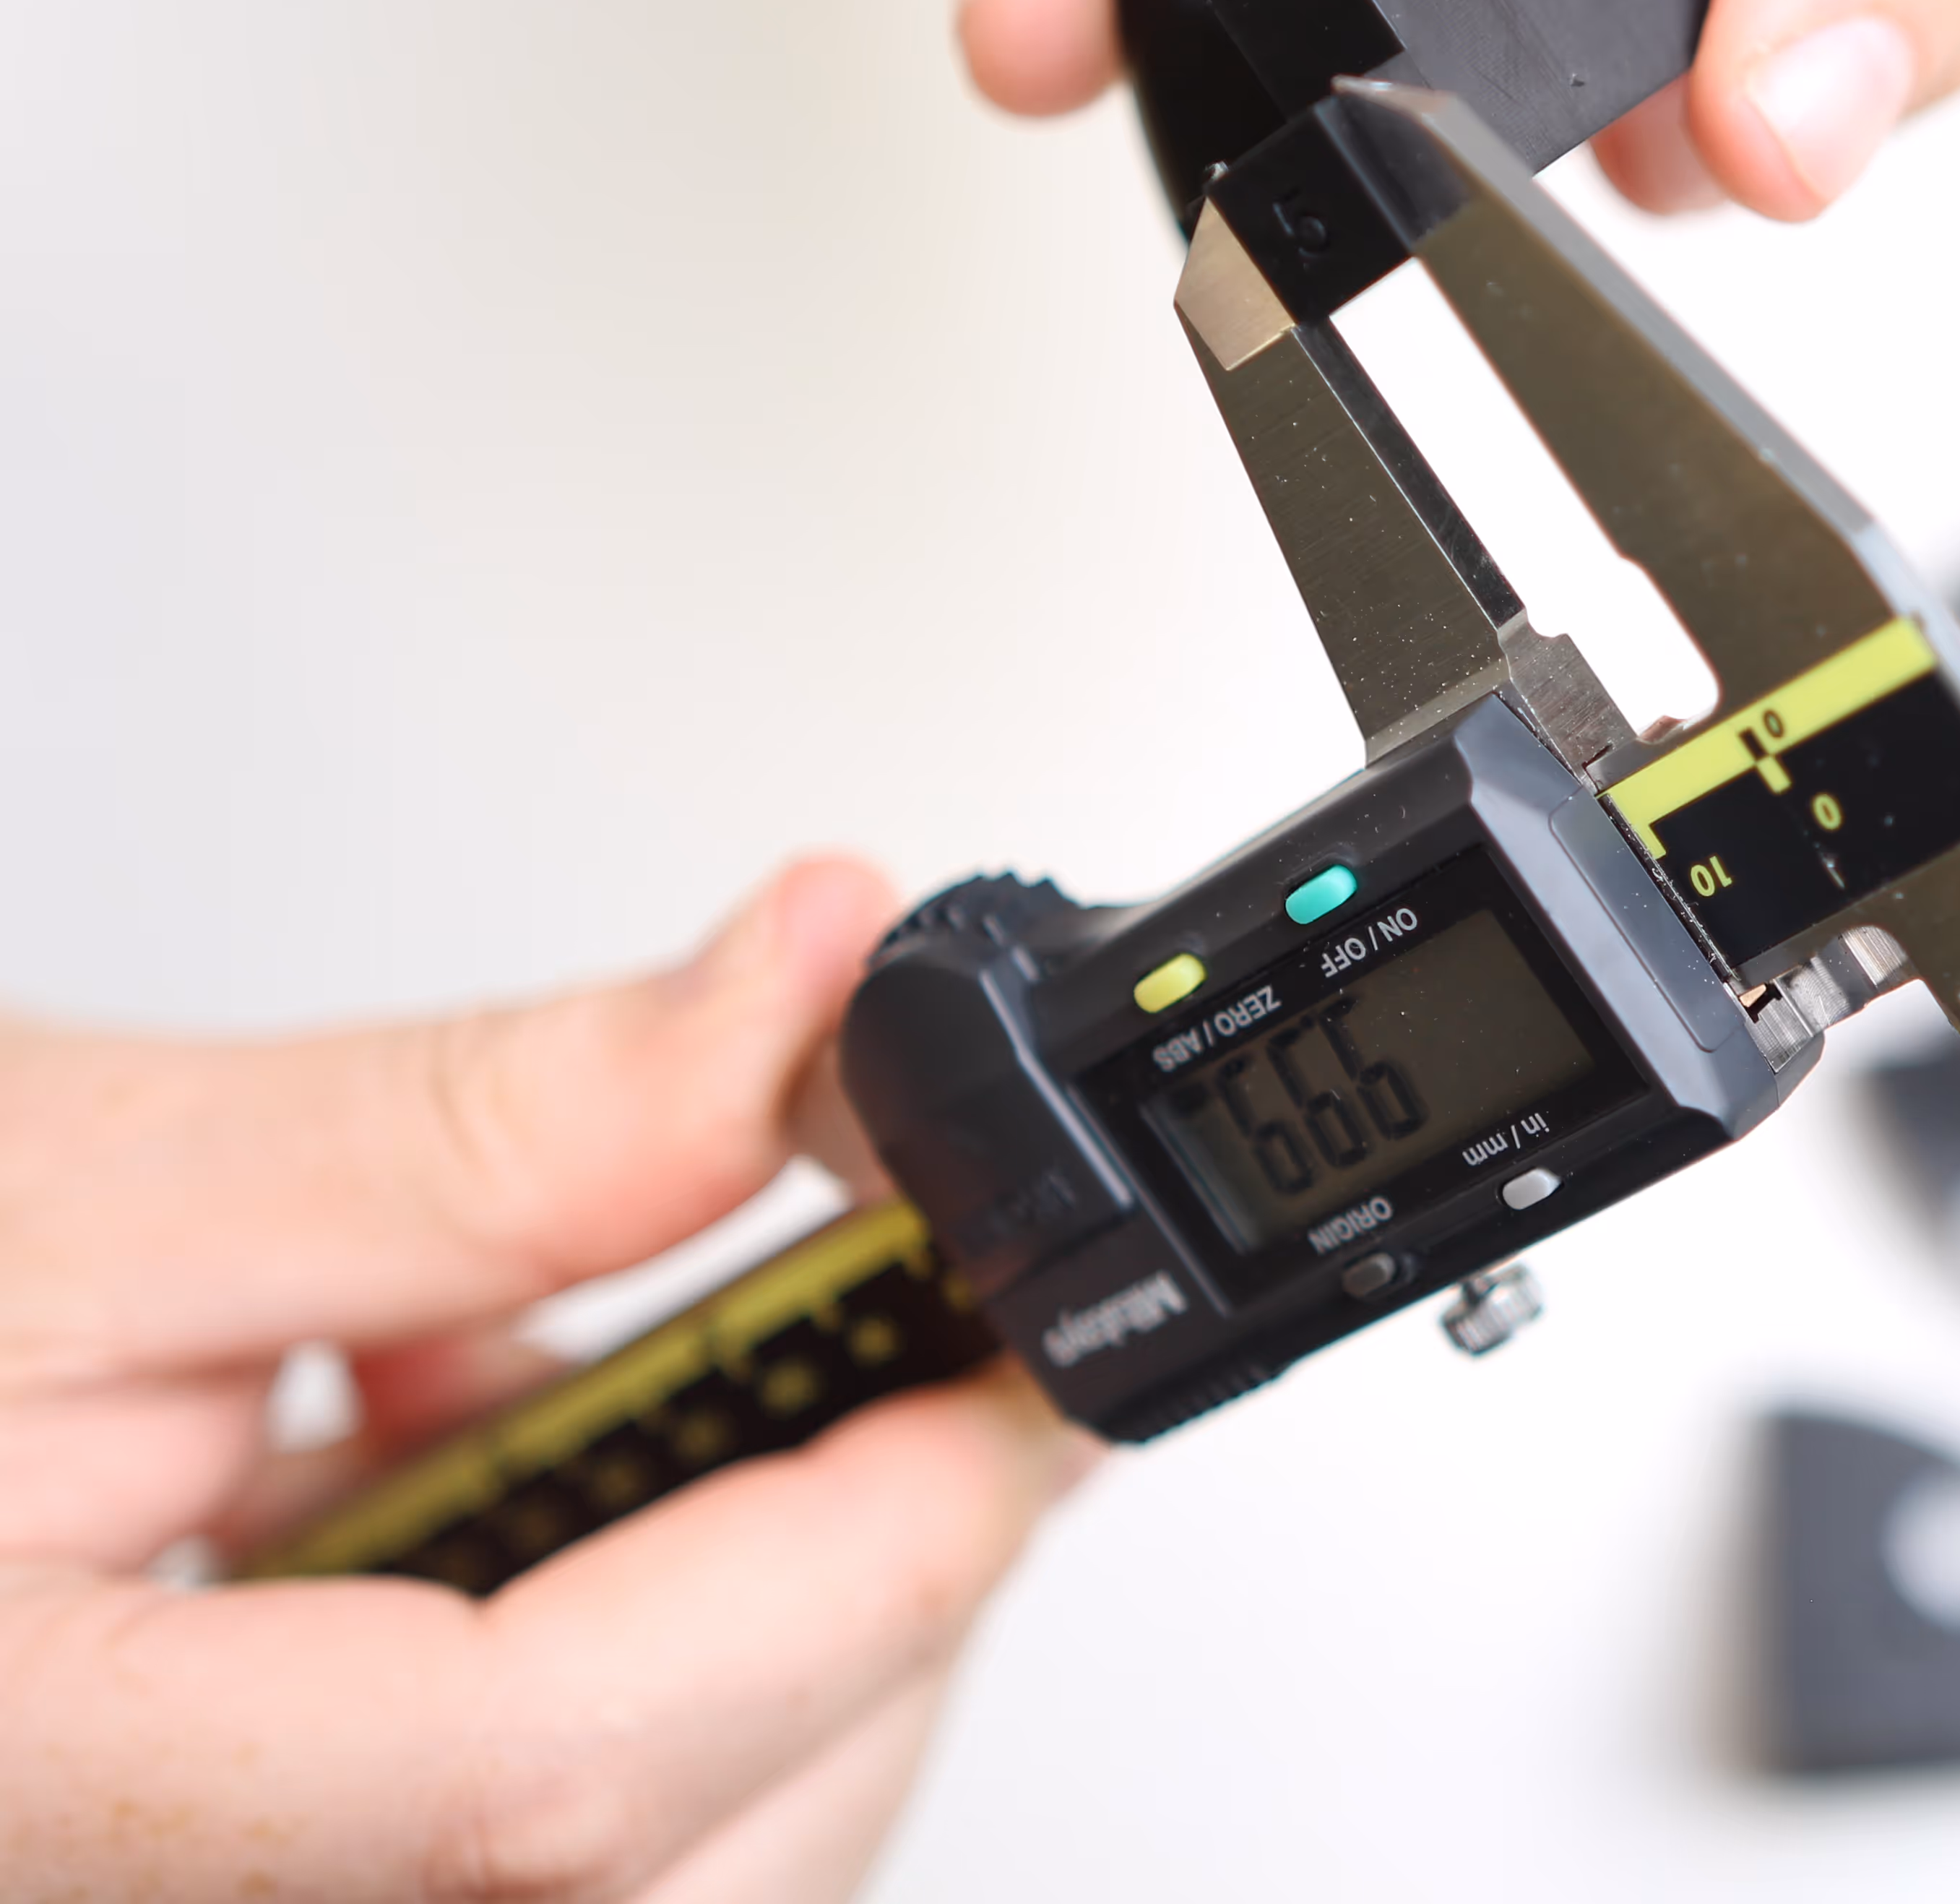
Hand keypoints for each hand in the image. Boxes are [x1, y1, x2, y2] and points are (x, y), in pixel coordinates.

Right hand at [0, 861, 1093, 1901]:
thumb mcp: (55, 1179)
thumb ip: (473, 1124)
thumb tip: (804, 992)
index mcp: (32, 1797)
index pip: (539, 1772)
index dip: (851, 1558)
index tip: (1015, 1374)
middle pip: (650, 1870)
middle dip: (862, 1602)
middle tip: (934, 1360)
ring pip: (640, 1879)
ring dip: (754, 1628)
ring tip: (649, 1383)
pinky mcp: (252, 1868)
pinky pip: (531, 1848)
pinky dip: (627, 1656)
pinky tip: (513, 1470)